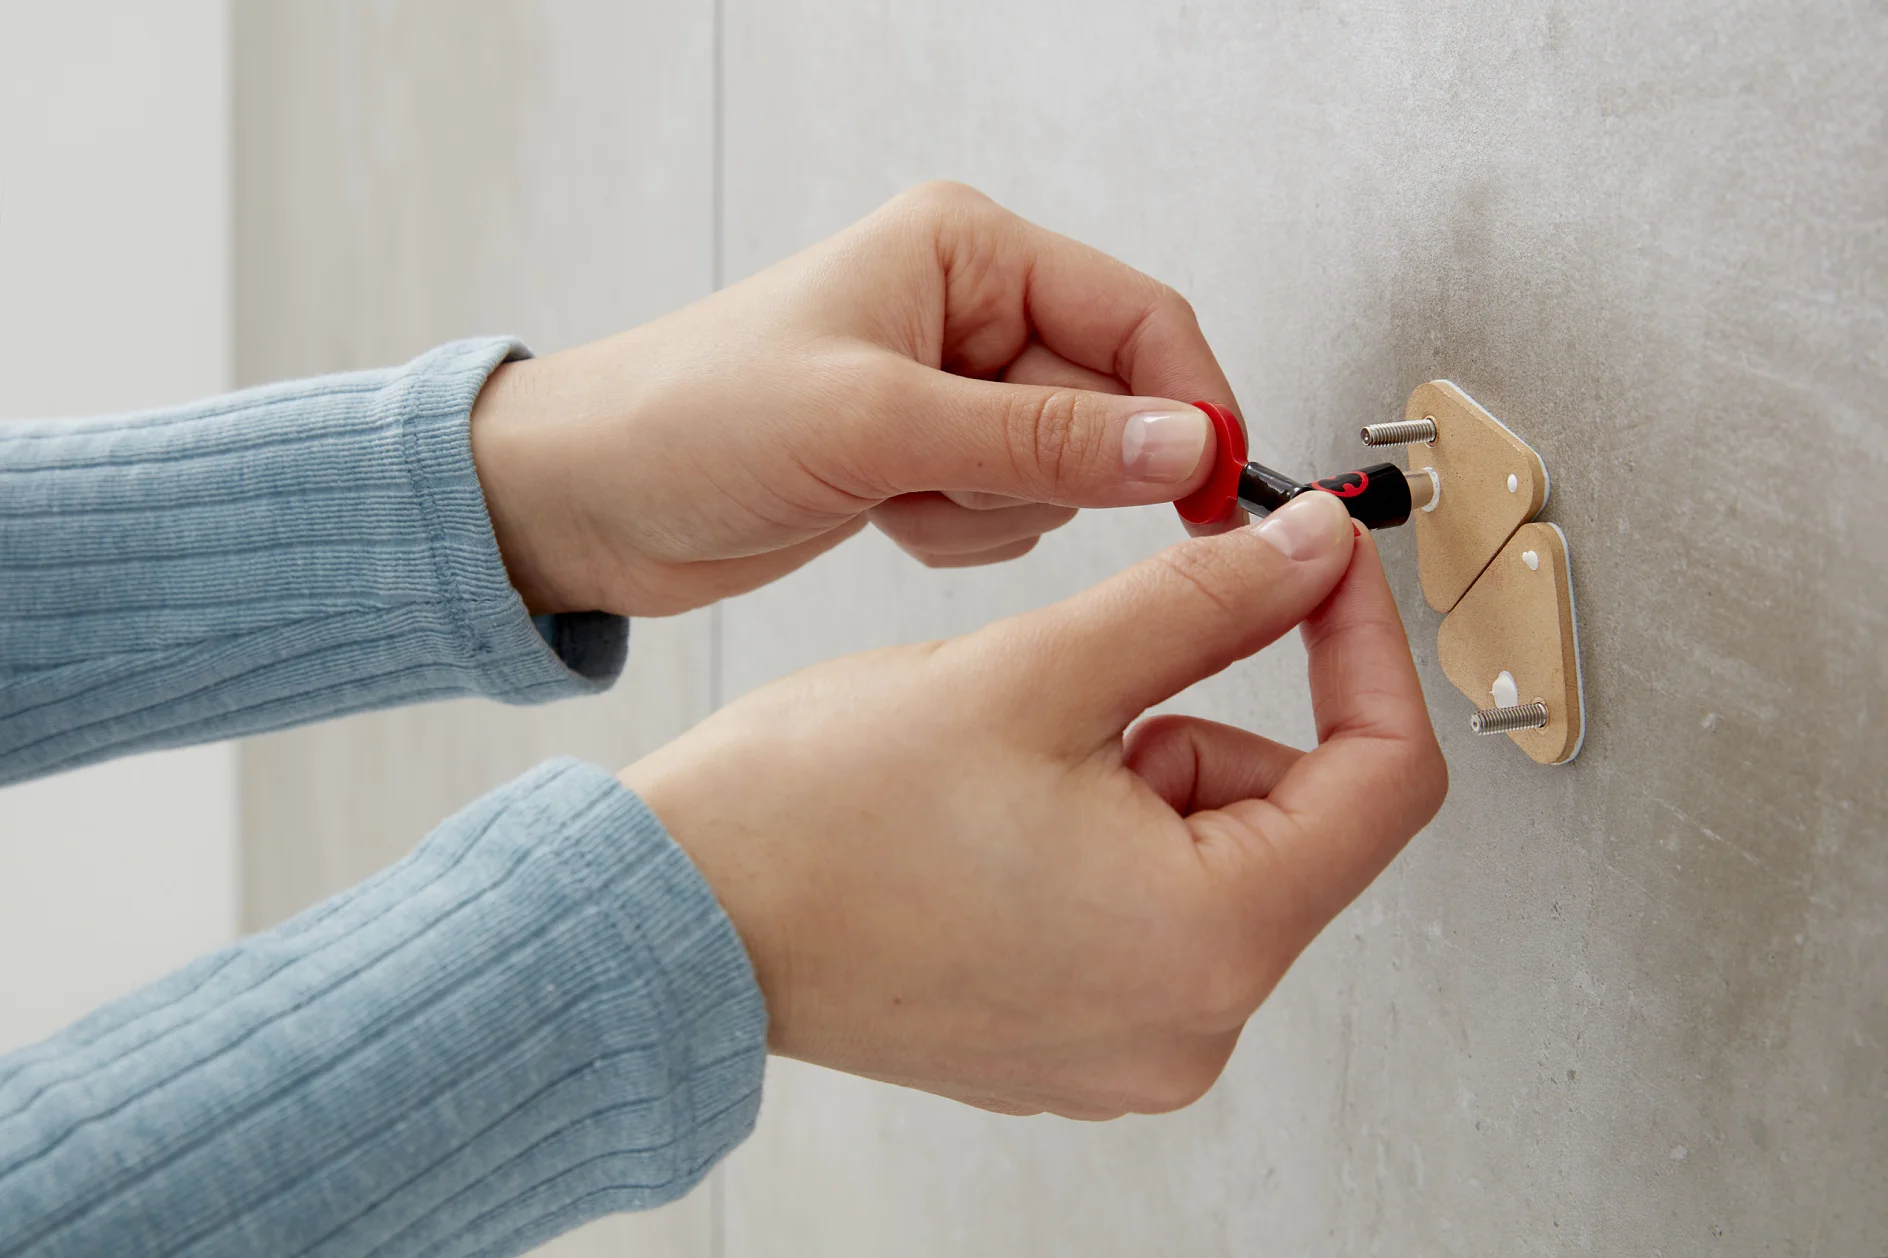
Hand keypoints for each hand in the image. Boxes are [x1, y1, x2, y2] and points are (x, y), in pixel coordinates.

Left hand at [470, 181, 1242, 616]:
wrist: (586, 501)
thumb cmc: (687, 418)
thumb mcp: (877, 423)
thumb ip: (1044, 439)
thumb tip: (1186, 444)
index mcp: (966, 252)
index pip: (1139, 317)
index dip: (1190, 405)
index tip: (1214, 492)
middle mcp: (970, 312)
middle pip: (1109, 404)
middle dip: (1043, 471)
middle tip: (957, 482)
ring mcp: (950, 391)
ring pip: (1061, 475)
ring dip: (987, 509)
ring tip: (892, 490)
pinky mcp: (927, 458)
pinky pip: (1007, 515)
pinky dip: (954, 534)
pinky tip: (877, 513)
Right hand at [620, 492, 1446, 1116]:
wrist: (675, 919)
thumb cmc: (818, 820)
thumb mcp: (1039, 672)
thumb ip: (1205, 604)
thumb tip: (1315, 555)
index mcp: (1204, 943)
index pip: (1383, 779)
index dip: (1363, 647)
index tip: (1322, 570)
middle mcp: (1185, 1026)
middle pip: (1286, 819)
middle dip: (1202, 715)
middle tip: (1083, 679)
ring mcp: (1125, 1047)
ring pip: (1207, 855)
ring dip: (1140, 769)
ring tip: (1004, 756)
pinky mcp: (1069, 1039)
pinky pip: (1144, 909)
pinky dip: (1100, 833)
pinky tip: (992, 811)